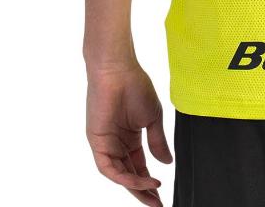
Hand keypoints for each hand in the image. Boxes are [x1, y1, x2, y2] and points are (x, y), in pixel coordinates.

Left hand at [86, 63, 172, 206]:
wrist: (119, 71)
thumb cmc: (135, 86)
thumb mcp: (153, 118)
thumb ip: (158, 142)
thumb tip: (166, 162)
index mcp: (130, 137)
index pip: (139, 166)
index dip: (149, 181)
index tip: (162, 193)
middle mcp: (117, 144)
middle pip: (129, 175)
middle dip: (142, 191)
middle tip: (156, 204)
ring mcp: (106, 144)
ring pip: (119, 175)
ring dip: (135, 187)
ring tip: (153, 194)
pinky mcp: (97, 142)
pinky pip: (109, 168)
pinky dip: (125, 177)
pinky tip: (142, 180)